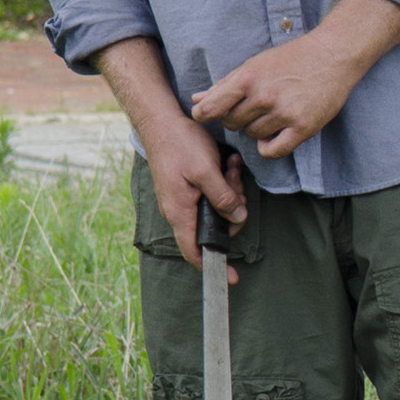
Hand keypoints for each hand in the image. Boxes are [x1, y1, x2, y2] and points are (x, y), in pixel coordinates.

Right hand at [140, 114, 246, 274]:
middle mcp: (180, 210)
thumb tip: (237, 217)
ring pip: (217, 209)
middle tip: (236, 186)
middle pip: (214, 227)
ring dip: (230, 191)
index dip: (213, 266)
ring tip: (231, 168)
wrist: (162, 121)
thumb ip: (222, 196)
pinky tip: (227, 164)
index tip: (233, 278)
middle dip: (233, 211)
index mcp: (180, 212)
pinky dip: (224, 182)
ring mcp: (185, 199)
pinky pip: (213, 194)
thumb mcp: (206, 170)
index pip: (194, 251)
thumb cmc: (180, 144)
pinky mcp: (190, 188)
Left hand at [195, 32, 368, 159]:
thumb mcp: (254, 65)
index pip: (210, 108)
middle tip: (252, 107)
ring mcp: (284, 112)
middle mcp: (264, 96)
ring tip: (270, 114)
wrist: (332, 55)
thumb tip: (197, 100)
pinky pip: (273, 151)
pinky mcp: (303, 126)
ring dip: (256, 129)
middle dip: (237, 118)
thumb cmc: (291, 58)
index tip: (206, 115)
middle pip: (232, 123)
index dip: (203, 114)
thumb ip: (225, 84)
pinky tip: (272, 137)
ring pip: (252, 135)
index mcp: (248, 78)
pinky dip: (268, 147)